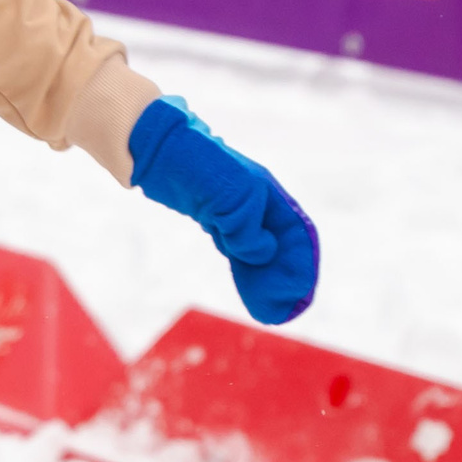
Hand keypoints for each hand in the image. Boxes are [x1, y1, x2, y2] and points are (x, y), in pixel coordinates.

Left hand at [126, 98, 318, 325]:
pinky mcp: (215, 217)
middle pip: (282, 246)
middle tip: (285, 311)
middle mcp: (258, 203)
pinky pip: (239, 248)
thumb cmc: (198, 166)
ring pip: (260, 250)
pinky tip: (250, 286)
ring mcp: (236, 210)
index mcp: (269, 194)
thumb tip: (260, 255)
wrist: (158, 150)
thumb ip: (249, 230)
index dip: (303, 265)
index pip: (298, 234)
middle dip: (286, 278)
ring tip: (269, 308)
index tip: (301, 294)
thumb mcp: (233, 197)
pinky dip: (246, 268)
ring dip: (266, 277)